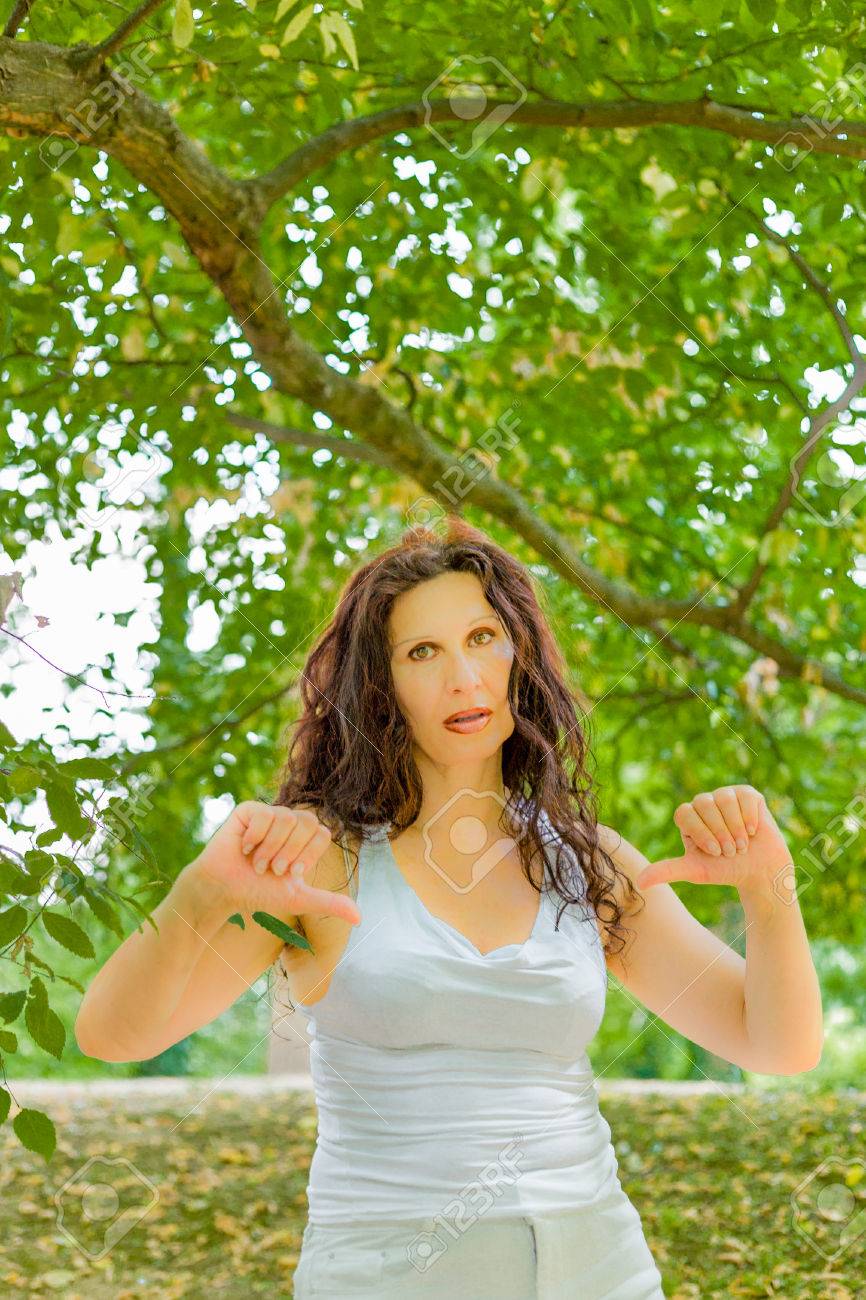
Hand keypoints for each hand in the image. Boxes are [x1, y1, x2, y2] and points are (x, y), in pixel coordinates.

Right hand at [179, 800, 360, 926]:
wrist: (224, 890)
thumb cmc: (258, 893)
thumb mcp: (298, 898)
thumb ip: (329, 903)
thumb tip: (359, 919)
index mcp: (304, 839)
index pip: (322, 833)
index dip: (307, 855)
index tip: (290, 874)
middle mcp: (289, 823)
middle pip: (308, 822)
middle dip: (290, 852)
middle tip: (273, 870)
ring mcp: (269, 814)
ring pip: (286, 818)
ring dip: (271, 848)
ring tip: (257, 864)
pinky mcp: (249, 810)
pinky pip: (264, 815)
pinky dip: (255, 837)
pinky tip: (244, 849)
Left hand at [635, 785, 793, 894]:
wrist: (759, 871)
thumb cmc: (725, 869)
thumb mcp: (695, 870)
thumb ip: (667, 871)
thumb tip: (639, 883)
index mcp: (688, 817)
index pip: (684, 813)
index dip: (700, 832)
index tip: (714, 853)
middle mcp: (704, 803)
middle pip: (703, 804)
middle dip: (719, 832)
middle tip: (729, 851)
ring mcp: (725, 796)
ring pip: (724, 799)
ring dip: (735, 827)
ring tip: (741, 844)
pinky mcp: (747, 794)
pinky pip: (745, 797)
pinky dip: (749, 818)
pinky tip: (752, 831)